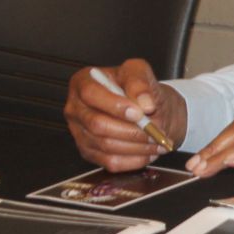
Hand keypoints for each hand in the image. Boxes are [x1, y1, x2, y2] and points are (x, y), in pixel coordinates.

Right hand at [64, 59, 187, 171]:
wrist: (142, 106)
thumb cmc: (136, 87)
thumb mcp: (139, 72)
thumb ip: (140, 83)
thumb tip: (145, 103)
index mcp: (82, 82)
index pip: (91, 94)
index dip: (115, 105)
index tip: (139, 112)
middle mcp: (75, 109)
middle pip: (97, 124)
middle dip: (130, 130)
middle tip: (155, 131)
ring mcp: (79, 133)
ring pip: (105, 145)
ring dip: (136, 146)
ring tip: (158, 142)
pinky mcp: (89, 152)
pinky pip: (110, 162)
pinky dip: (133, 160)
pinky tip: (149, 153)